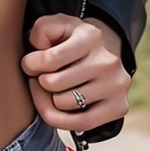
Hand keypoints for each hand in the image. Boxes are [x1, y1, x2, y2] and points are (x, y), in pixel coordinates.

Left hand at [20, 12, 130, 132]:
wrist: (101, 55)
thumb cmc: (69, 43)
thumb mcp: (55, 27)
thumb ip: (42, 29)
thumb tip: (40, 49)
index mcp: (91, 36)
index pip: (49, 59)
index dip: (30, 64)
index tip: (30, 64)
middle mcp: (108, 61)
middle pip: (53, 84)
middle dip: (39, 82)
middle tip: (42, 77)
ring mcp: (117, 85)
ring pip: (63, 104)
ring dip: (49, 100)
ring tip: (51, 90)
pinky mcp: (119, 106)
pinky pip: (81, 123)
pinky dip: (61, 120)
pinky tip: (55, 107)